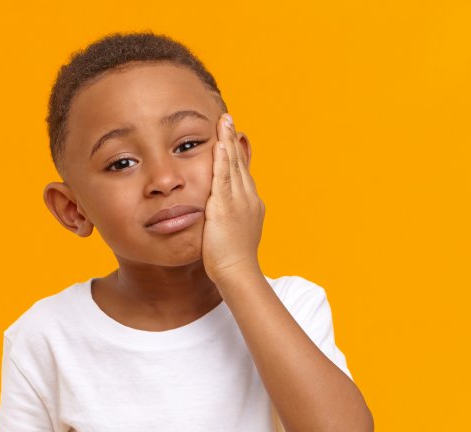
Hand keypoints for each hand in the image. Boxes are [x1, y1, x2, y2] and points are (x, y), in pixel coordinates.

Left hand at [202, 113, 264, 285]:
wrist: (238, 272)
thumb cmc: (233, 259)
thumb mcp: (233, 232)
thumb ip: (228, 217)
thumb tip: (221, 212)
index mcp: (250, 203)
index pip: (242, 172)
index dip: (236, 153)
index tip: (230, 135)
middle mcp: (248, 198)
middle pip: (240, 163)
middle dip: (233, 140)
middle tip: (228, 119)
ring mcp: (239, 201)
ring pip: (234, 166)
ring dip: (228, 142)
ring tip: (224, 122)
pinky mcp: (226, 207)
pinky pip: (224, 178)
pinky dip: (223, 160)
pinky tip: (220, 144)